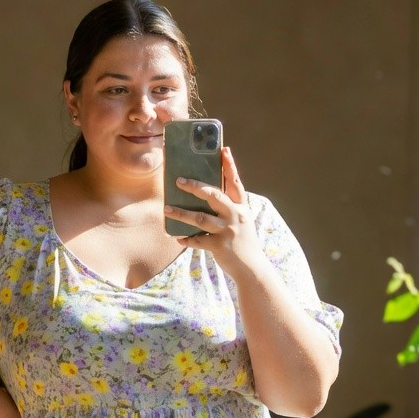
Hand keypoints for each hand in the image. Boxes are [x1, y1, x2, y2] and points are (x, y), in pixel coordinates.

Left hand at [163, 146, 264, 278]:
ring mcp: (227, 231)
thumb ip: (229, 208)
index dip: (230, 166)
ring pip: (199, 218)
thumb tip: (207, 195)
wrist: (252, 268)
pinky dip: (187, 240)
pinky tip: (177, 238)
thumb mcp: (242, 221)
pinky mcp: (219, 246)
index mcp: (241, 207)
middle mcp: (235, 216)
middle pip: (213, 196)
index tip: (224, 150)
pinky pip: (198, 241)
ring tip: (166, 209)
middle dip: (195, 187)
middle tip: (179, 181)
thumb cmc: (243, 242)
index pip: (235, 183)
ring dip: (181, 214)